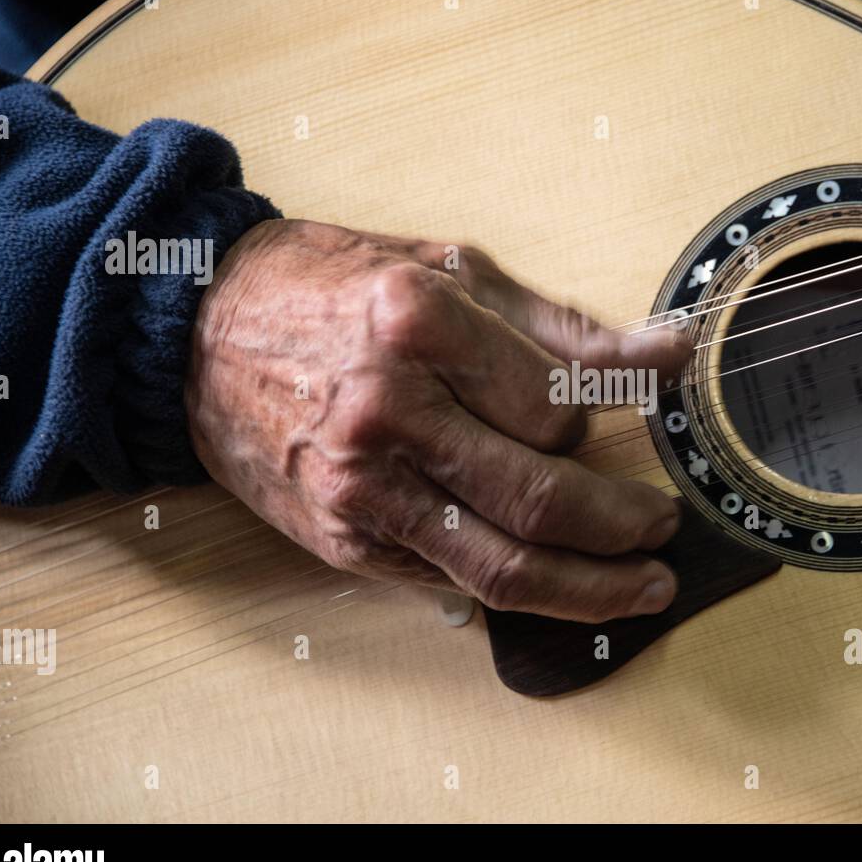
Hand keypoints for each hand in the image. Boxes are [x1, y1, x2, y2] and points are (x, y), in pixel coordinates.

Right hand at [185, 219, 692, 621]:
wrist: (197, 333)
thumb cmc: (327, 288)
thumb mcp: (448, 271)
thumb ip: (561, 326)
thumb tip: (664, 353)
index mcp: (416, 322)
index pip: (558, 403)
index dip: (613, 414)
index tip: (642, 412)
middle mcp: (386, 410)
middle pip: (543, 497)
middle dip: (625, 523)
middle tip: (663, 523)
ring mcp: (359, 485)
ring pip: (505, 565)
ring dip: (593, 587)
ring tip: (645, 584)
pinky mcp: (343, 538)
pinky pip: (451, 579)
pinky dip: (519, 590)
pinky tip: (561, 583)